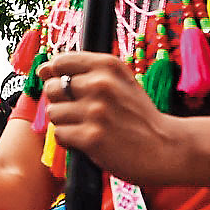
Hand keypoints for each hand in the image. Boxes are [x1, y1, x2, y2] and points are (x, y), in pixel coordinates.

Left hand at [37, 52, 188, 185]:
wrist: (167, 147)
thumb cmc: (139, 115)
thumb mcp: (120, 81)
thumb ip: (84, 72)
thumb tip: (43, 70)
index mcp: (107, 66)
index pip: (60, 62)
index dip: (57, 77)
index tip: (69, 90)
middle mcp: (101, 84)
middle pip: (52, 88)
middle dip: (61, 102)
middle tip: (83, 113)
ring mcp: (96, 111)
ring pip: (53, 113)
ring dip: (66, 123)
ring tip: (87, 127)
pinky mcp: (92, 137)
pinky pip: (60, 135)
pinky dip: (69, 141)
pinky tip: (87, 141)